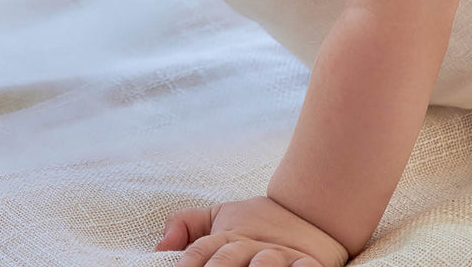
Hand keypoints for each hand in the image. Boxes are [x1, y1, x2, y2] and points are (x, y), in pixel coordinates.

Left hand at [154, 195, 349, 266]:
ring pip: (266, 262)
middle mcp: (251, 246)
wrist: (311, 210)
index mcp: (229, 236)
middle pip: (228, 257)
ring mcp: (280, 255)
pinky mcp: (308, 263)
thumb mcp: (222, 219)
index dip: (188, 262)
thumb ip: (189, 226)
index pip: (202, 249)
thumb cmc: (259, 225)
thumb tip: (160, 244)